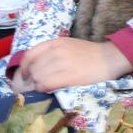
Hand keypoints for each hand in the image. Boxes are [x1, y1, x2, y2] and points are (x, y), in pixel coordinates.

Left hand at [18, 38, 132, 91]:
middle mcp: (56, 51)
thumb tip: (35, 66)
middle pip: (32, 68)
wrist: (109, 59)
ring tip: (44, 88)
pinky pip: (46, 84)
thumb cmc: (89, 54)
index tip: (24, 75)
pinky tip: (48, 90)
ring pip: (37, 78)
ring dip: (37, 85)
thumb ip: (51, 52)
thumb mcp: (68, 45)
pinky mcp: (68, 76)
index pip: (29, 55)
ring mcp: (61, 63)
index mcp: (55, 42)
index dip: (23, 67)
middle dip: (31, 79)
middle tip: (36, 85)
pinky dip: (43, 89)